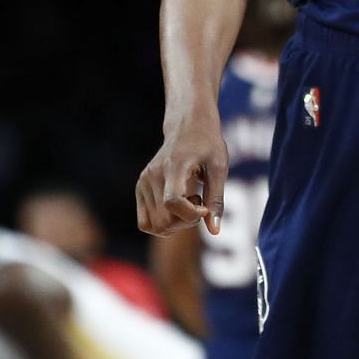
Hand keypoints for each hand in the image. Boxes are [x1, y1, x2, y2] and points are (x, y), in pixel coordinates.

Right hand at [136, 114, 226, 236]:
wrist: (187, 126)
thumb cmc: (207, 144)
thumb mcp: (219, 168)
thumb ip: (216, 200)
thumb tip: (214, 232)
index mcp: (173, 166)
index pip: (173, 202)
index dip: (192, 214)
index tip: (205, 206)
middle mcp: (152, 176)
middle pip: (163, 221)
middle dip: (187, 222)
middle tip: (200, 203)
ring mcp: (143, 182)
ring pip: (154, 226)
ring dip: (176, 224)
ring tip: (188, 203)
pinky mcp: (140, 188)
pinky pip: (145, 222)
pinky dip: (163, 223)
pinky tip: (177, 207)